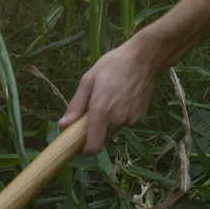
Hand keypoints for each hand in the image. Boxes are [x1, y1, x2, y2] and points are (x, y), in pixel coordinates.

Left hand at [60, 35, 163, 153]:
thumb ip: (76, 105)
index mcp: (102, 111)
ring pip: (113, 129)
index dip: (84, 150)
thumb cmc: (114, 64)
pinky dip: (119, 116)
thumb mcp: (89, 79)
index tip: (78, 141)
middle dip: (94, 130)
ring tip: (110, 97)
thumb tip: (63, 125)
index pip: (93, 147)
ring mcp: (131, 120)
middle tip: (92, 110)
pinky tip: (122, 97)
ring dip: (107, 121)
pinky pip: (124, 123)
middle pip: (101, 138)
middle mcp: (117, 120)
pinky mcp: (140, 117)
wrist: (146, 58)